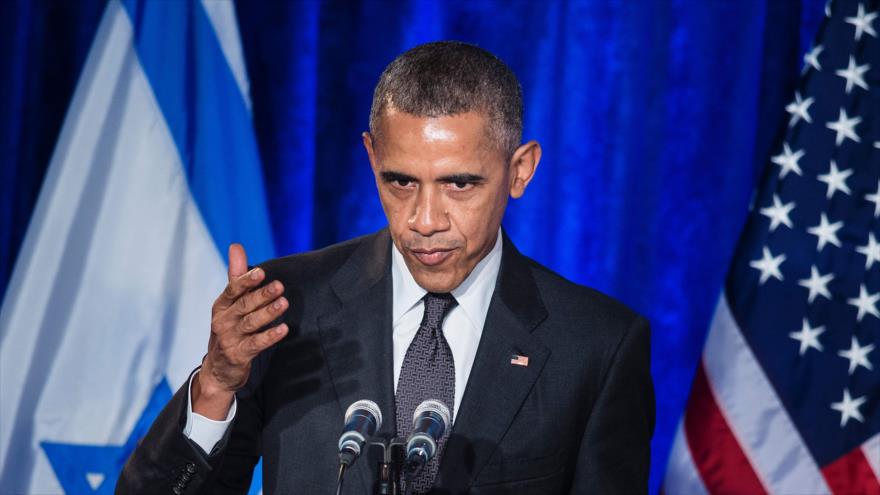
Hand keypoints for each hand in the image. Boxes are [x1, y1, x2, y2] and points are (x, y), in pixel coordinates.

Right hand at [193, 244, 288, 418]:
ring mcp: (230, 338)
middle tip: (280, 285)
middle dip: (262, 295)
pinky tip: (284, 329)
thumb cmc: (229, 328)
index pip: (233, 289)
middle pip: (244, 305)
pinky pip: (256, 344)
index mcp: (222, 305)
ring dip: (268, 313)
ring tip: (284, 303)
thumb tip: (236, 246)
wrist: (218, 369)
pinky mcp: (239, 355)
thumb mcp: (230, 303)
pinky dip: (270, 336)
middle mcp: (223, 320)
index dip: (247, 280)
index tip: (262, 272)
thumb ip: (236, 276)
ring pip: (251, 323)